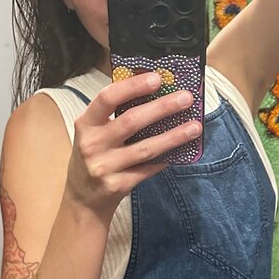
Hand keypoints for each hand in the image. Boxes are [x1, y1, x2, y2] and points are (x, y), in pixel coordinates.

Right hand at [65, 71, 201, 215]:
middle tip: (186, 98)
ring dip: (173, 136)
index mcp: (86, 124)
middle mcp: (92, 145)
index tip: (157, 78)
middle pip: (131, 121)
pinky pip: (149, 169)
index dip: (132, 86)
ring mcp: (104, 167)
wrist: (83, 200)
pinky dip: (166, 159)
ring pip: (146, 148)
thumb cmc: (94, 157)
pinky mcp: (118, 186)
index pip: (107, 98)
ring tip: (195, 126)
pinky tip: (182, 151)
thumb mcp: (94, 133)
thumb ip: (114, 114)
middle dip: (162, 107)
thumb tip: (154, 91)